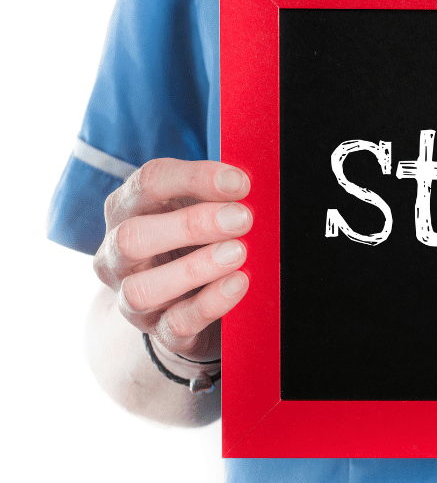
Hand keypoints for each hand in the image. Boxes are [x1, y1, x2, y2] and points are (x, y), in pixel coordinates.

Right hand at [93, 159, 251, 360]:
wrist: (189, 302)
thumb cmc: (196, 240)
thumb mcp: (201, 208)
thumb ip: (217, 195)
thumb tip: (246, 184)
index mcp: (127, 210)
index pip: (148, 182)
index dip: (194, 178)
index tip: (240, 183)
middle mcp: (116, 254)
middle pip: (131, 237)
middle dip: (191, 224)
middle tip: (242, 218)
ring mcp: (130, 298)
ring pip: (141, 289)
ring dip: (194, 268)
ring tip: (238, 253)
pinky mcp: (158, 332)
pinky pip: (174, 324)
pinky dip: (209, 304)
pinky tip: (238, 283)